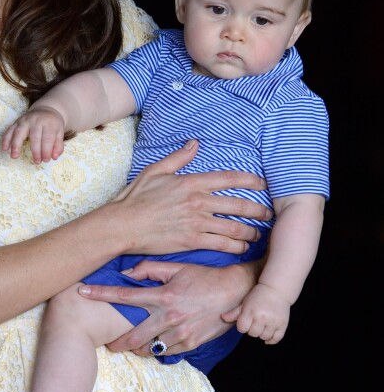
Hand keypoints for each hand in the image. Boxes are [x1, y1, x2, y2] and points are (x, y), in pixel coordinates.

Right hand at [2, 106, 65, 161]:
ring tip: (14, 156)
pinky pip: (10, 130)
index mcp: (48, 122)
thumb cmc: (52, 124)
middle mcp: (36, 120)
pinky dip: (6, 139)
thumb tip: (54, 157)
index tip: (46, 160)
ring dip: (16, 145)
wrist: (45, 110)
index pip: (48, 138)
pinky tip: (4, 148)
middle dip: (35, 151)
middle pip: (35, 137)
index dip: (46, 151)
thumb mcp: (60, 132)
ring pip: (19, 132)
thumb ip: (58, 145)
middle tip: (37, 162)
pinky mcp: (17, 121)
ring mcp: (25, 120)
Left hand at [79, 260, 261, 354]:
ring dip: (135, 347)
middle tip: (107, 342)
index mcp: (162, 296)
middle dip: (115, 341)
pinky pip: (165, 353)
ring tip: (130, 344)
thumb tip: (127, 273)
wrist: (234, 293)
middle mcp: (168, 317)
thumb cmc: (204, 277)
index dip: (100, 294)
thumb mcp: (178, 267)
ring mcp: (179, 334)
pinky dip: (155, 350)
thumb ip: (150, 269)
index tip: (82, 292)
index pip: (124, 296)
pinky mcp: (189, 345)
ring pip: (147, 348)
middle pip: (131, 335)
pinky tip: (152, 346)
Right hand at [113, 141, 270, 255]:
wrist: (123, 225)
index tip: (263, 183)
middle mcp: (198, 201)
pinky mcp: (192, 241)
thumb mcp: (155, 171)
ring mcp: (196, 223)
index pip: (228, 179)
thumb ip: (178, 158)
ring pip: (234, 227)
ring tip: (257, 234)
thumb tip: (194, 144)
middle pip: (238, 205)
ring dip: (250, 231)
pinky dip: (235, 247)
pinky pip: (222, 244)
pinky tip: (241, 248)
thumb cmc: (136, 198)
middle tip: (268, 214)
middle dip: (258, 210)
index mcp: (191, 182)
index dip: (250, 180)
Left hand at [222, 281, 289, 344]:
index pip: (242, 329)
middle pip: (253, 334)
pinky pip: (276, 339)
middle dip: (252, 329)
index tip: (246, 321)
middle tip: (255, 321)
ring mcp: (273, 322)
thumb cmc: (258, 296)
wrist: (276, 289)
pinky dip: (271, 340)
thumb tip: (222, 318)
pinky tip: (268, 335)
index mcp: (250, 311)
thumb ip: (234, 312)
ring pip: (264, 337)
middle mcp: (262, 317)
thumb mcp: (245, 302)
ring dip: (262, 334)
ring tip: (263, 325)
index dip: (242, 326)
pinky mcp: (282, 324)